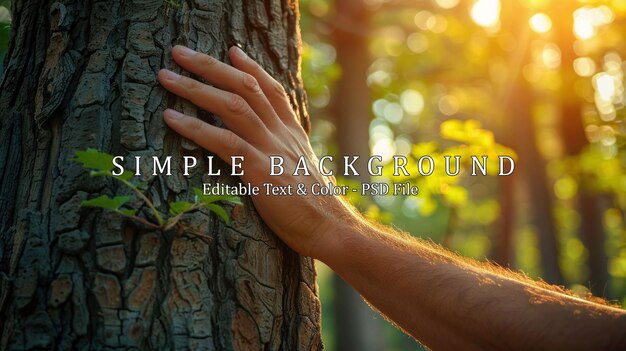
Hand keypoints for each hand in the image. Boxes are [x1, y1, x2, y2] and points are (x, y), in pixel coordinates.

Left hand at [157, 45, 350, 258]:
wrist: (331, 228)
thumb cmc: (315, 207)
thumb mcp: (303, 171)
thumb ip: (287, 153)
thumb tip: (272, 152)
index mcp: (294, 133)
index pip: (273, 90)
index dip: (251, 67)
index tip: (232, 50)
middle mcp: (282, 134)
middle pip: (246, 87)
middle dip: (210, 66)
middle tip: (179, 51)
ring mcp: (271, 149)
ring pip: (232, 106)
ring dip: (195, 88)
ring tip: (165, 77)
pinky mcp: (259, 171)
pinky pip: (224, 141)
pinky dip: (195, 127)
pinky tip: (171, 118)